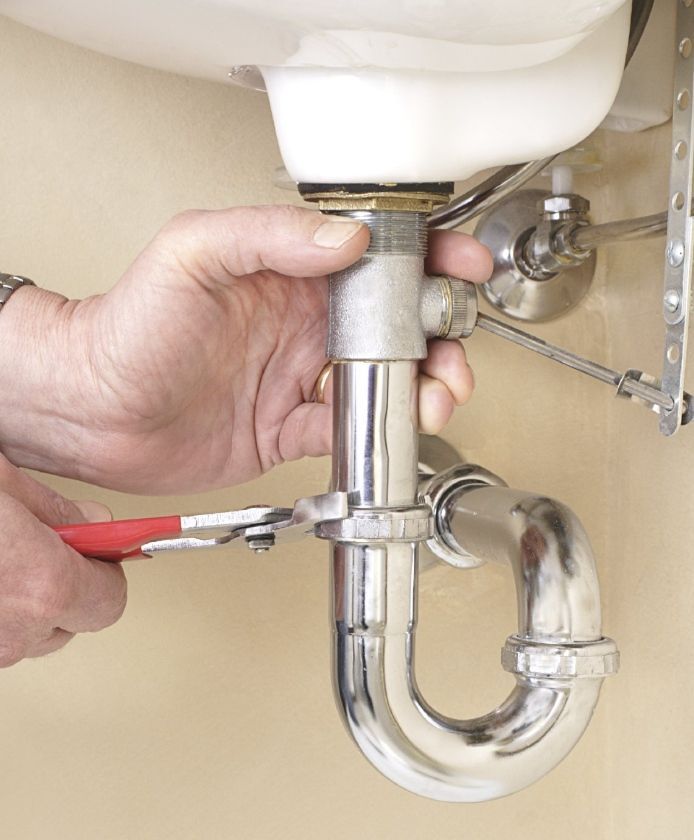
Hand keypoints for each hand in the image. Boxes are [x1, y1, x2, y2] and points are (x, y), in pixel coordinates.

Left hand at [0, 206, 491, 493]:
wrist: (93, 409)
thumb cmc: (128, 326)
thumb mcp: (193, 253)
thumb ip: (270, 234)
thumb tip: (346, 238)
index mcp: (285, 273)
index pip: (372, 257)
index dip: (425, 259)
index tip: (462, 264)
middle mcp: (298, 323)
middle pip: (394, 323)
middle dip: (439, 334)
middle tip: (453, 349)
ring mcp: (295, 376)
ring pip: (382, 379)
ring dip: (421, 386)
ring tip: (436, 395)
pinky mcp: (285, 427)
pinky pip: (344, 429)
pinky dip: (375, 434)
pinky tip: (389, 430)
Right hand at [0, 455, 125, 666]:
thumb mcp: (2, 483)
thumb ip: (56, 510)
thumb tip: (95, 523)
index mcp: (43, 586)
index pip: (110, 600)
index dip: (104, 570)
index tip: (98, 551)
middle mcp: (14, 632)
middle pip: (68, 622)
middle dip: (61, 585)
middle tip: (39, 548)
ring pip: (24, 633)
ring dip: (21, 602)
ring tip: (5, 557)